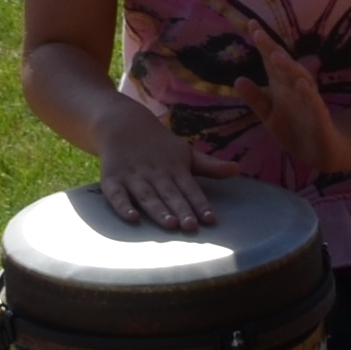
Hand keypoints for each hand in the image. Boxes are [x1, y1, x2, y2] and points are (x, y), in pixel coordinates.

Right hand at [89, 109, 215, 230]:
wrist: (122, 123)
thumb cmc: (160, 145)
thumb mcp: (185, 153)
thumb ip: (209, 166)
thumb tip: (237, 169)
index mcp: (175, 168)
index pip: (190, 188)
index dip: (200, 203)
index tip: (211, 219)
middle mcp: (155, 173)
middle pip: (170, 194)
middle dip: (181, 210)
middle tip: (191, 226)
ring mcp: (133, 177)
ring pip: (147, 196)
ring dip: (158, 210)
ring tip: (170, 224)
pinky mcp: (112, 179)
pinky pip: (116, 195)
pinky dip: (123, 206)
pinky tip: (132, 218)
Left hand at [224, 19, 350, 185]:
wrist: (323, 153)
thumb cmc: (295, 130)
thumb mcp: (270, 116)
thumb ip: (256, 98)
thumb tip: (239, 78)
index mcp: (282, 87)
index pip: (271, 61)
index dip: (262, 44)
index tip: (251, 23)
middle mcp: (295, 89)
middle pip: (282, 66)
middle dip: (271, 49)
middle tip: (258, 33)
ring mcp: (308, 102)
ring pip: (298, 80)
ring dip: (288, 68)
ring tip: (276, 55)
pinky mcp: (320, 118)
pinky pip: (314, 104)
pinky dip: (309, 94)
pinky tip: (302, 84)